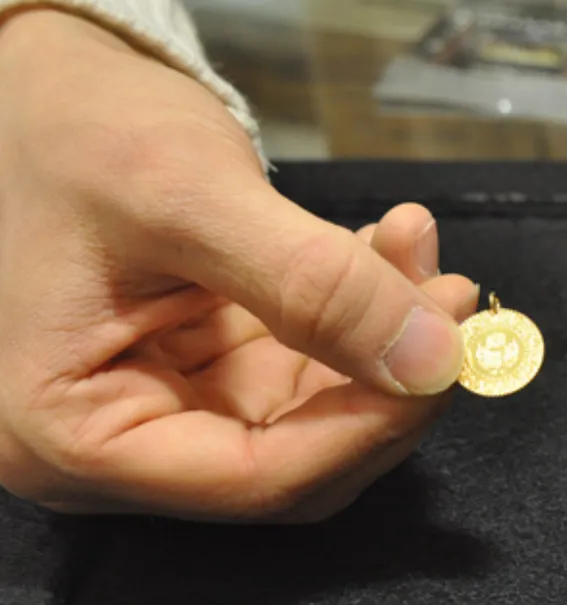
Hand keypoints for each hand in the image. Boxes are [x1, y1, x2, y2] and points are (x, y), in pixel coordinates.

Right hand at [0, 10, 473, 521]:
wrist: (41, 87)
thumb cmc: (73, 133)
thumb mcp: (189, 198)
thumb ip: (313, 286)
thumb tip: (432, 359)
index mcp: (73, 434)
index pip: (257, 480)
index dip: (370, 428)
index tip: (447, 358)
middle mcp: (118, 442)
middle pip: (299, 458)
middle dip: (389, 378)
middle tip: (450, 297)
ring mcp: (166, 406)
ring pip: (317, 412)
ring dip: (385, 337)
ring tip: (417, 249)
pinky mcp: (205, 368)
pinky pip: (306, 365)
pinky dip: (357, 314)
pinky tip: (386, 252)